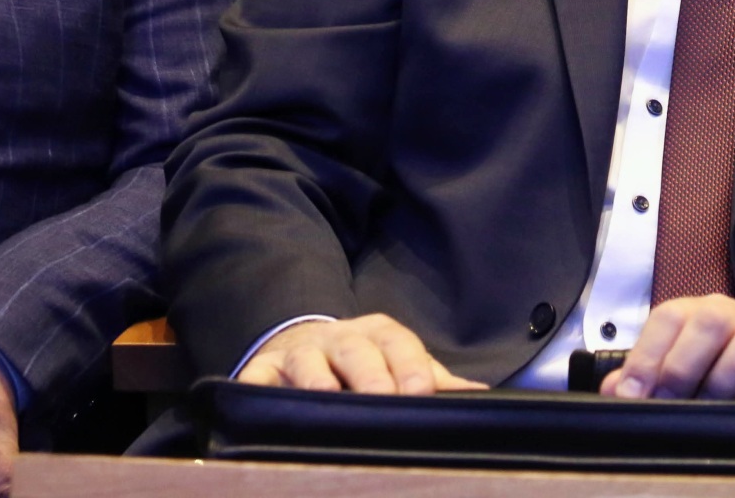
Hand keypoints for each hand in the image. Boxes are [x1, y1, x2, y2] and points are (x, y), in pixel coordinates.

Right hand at [237, 314, 486, 394]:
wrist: (302, 344)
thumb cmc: (363, 364)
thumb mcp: (399, 363)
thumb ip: (433, 379)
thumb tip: (480, 398)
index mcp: (379, 334)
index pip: (399, 345)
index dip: (410, 367)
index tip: (421, 391)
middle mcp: (339, 338)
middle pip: (356, 351)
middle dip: (370, 374)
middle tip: (382, 398)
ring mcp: (299, 353)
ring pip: (307, 361)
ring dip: (315, 378)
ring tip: (325, 395)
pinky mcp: (262, 370)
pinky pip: (254, 376)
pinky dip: (254, 387)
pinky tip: (256, 401)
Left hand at [601, 295, 734, 402]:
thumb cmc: (732, 379)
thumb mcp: (686, 374)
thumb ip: (647, 378)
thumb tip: (613, 392)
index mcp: (704, 315)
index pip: (670, 316)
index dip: (646, 356)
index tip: (633, 396)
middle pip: (712, 318)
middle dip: (683, 367)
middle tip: (671, 407)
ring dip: (727, 378)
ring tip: (715, 410)